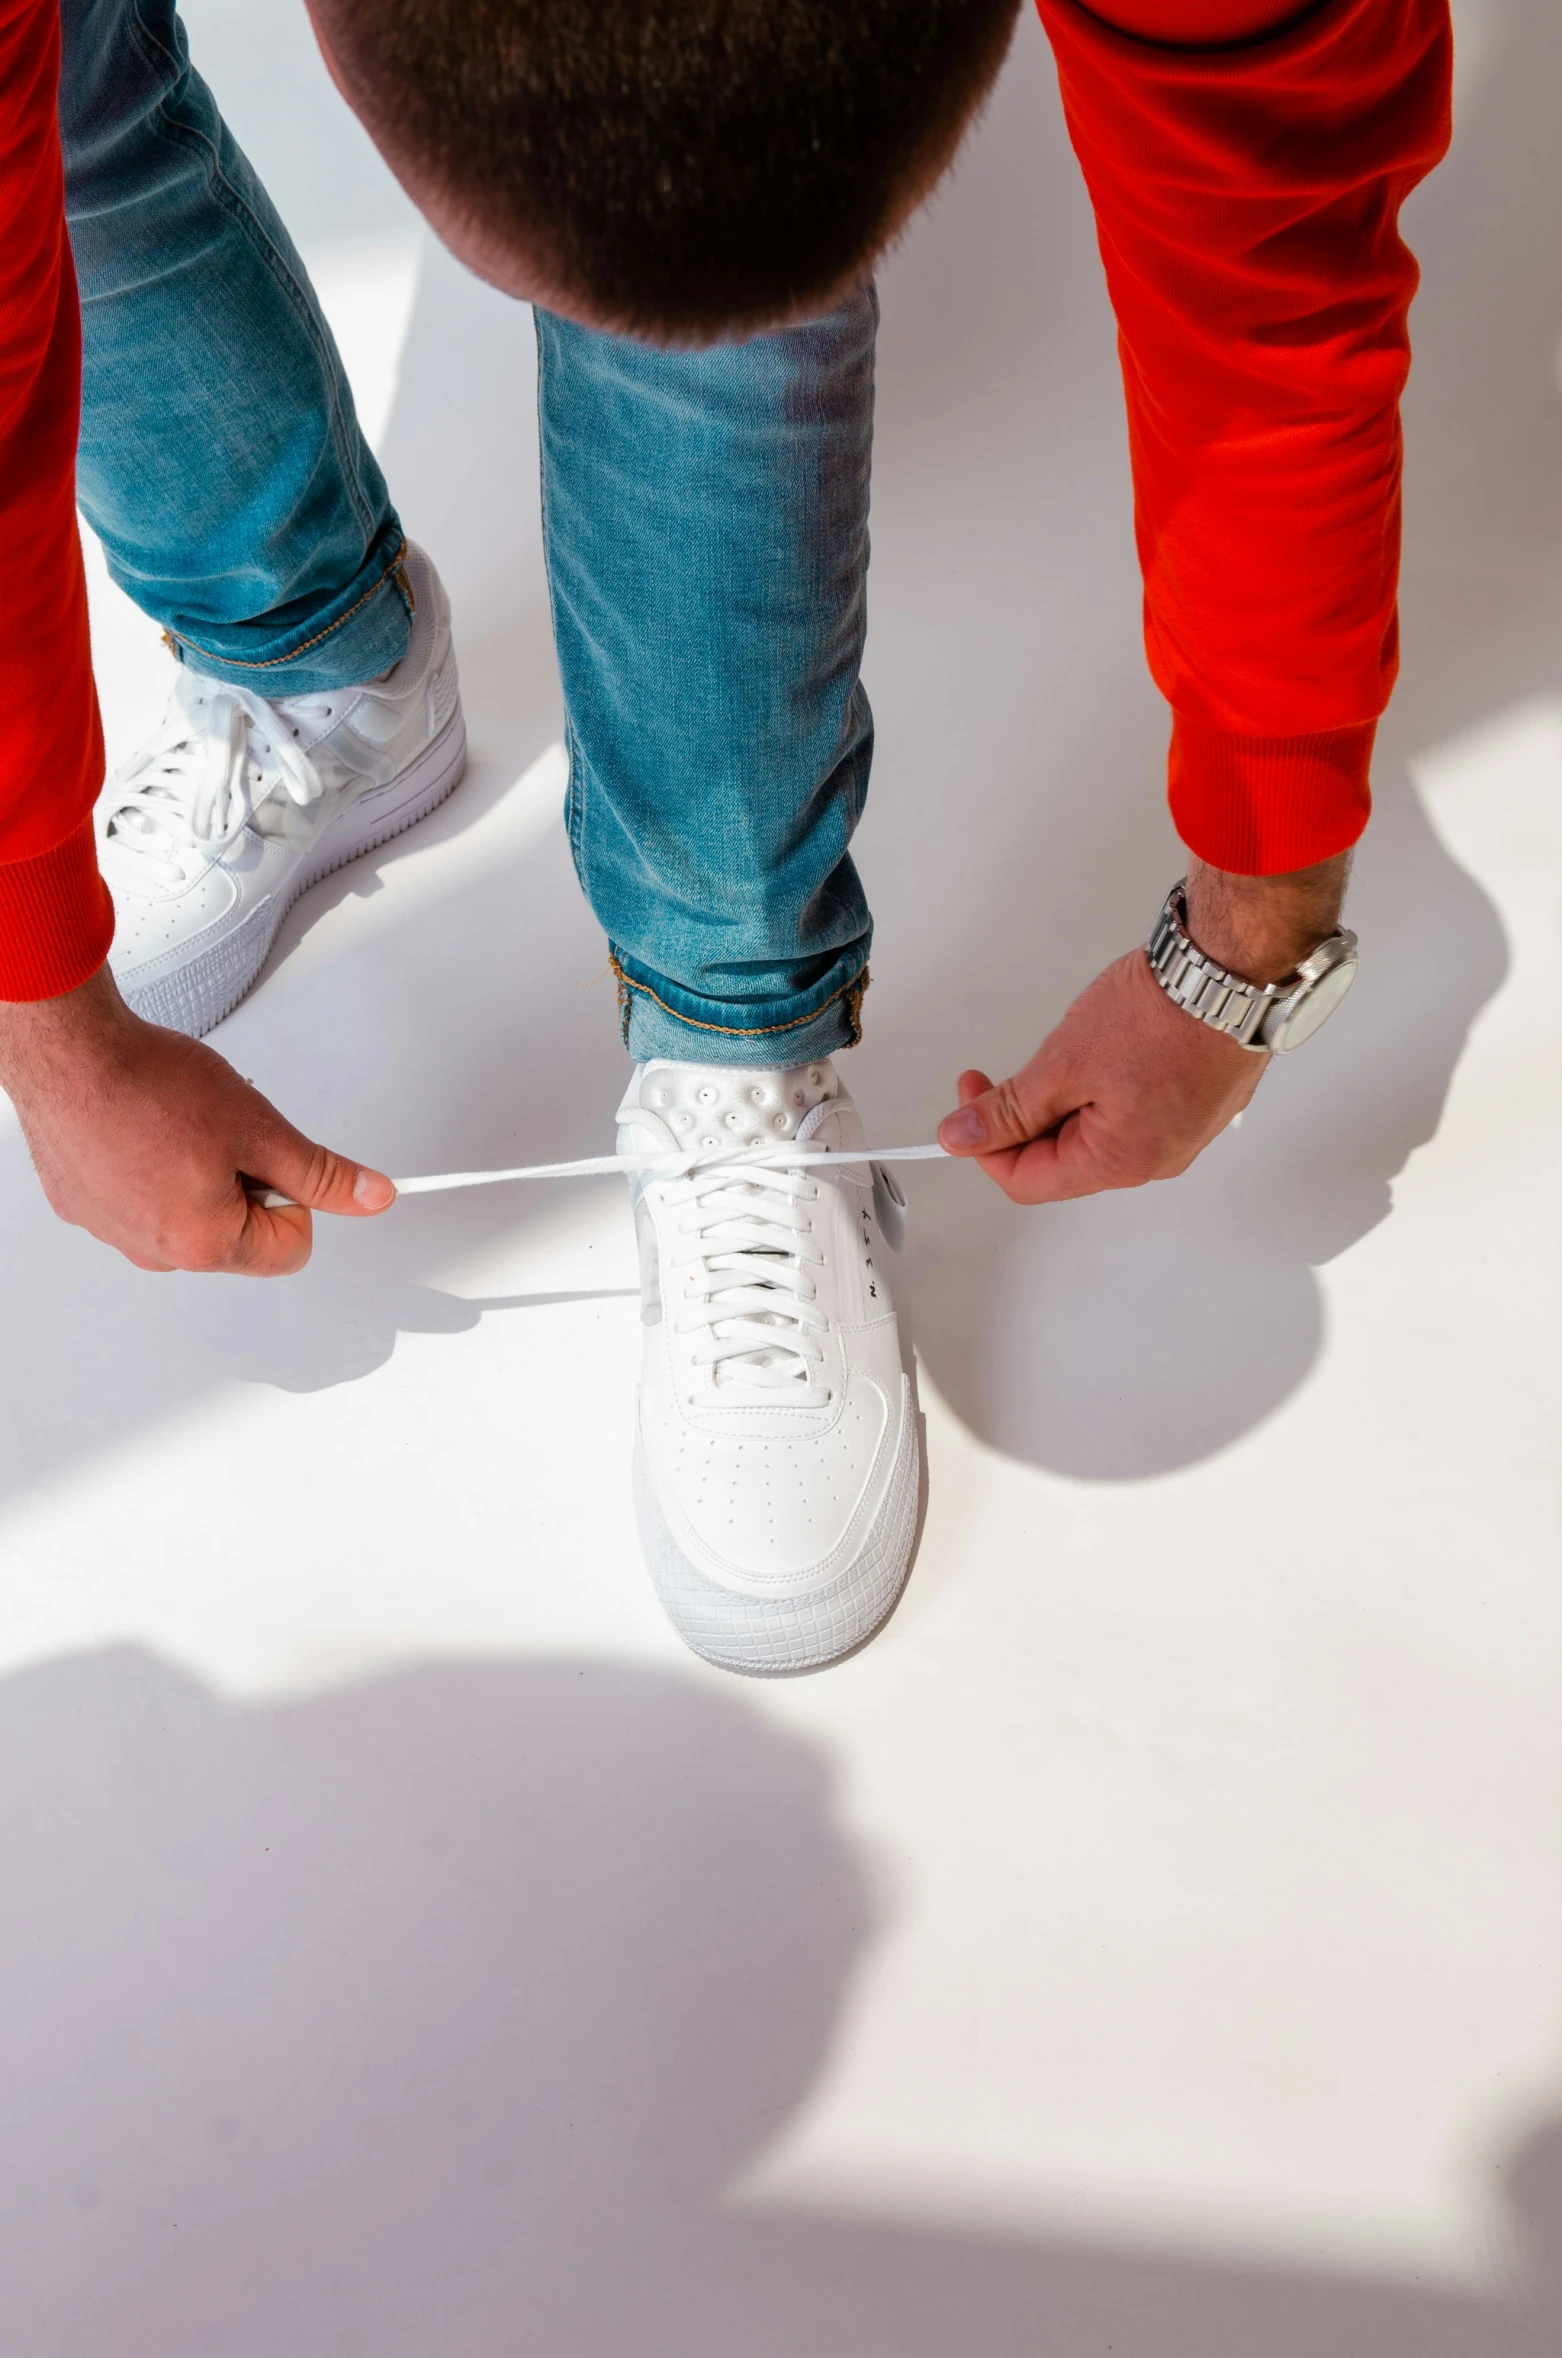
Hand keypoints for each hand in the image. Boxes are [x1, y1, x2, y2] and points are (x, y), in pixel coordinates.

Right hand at [0, 968, 394, 1272]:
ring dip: (197, 1175)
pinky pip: (141, 1199)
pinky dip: (150, 1168)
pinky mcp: (84, 1207)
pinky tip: (141, 1128)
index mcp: (205, 1243)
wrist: (70, 1052)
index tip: (272, 1157)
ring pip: (189, 1215)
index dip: (295, 1197)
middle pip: (238, 1235)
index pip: (292, 1250)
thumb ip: (320, 1172)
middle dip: (244, 1184)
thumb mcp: (259, 1126)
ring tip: (175, 1125)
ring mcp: (113, 1233)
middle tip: (219, 1133)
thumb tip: (370, 1196)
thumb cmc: (150, 1085)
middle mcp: (155, 1254)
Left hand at [938, 851, 1348, 1204]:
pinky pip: (1134, 1112)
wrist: (1234, 970)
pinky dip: (1104, 1088)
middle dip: (1026, 1118)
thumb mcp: (1064, 1063)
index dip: (985, 1145)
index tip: (971, 1098)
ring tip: (1071, 1050)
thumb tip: (961, 1137)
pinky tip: (1108, 1048)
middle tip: (1009, 1071)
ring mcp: (1183, 1134)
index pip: (1026, 1181)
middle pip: (1064, 1160)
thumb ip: (1010, 1109)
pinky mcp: (1198, 1105)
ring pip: (1097, 1133)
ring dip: (1066, 1100)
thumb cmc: (1161, 1015)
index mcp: (1119, 1163)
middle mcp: (1156, 1161)